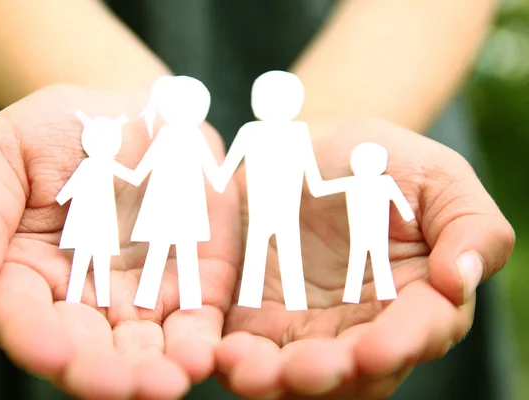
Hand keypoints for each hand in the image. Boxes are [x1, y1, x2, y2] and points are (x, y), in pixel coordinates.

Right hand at [0, 84, 241, 398]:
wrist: (135, 114)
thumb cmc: (59, 130)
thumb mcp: (5, 153)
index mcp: (28, 274)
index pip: (23, 319)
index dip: (33, 339)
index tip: (51, 352)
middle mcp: (84, 299)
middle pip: (87, 350)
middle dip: (102, 374)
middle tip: (122, 388)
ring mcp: (142, 297)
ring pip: (143, 349)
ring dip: (153, 373)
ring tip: (168, 382)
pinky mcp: (193, 285)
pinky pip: (196, 324)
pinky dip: (199, 344)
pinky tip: (203, 357)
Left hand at [216, 119, 514, 398]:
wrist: (311, 152)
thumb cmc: (382, 162)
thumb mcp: (436, 176)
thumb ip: (468, 225)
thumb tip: (461, 281)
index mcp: (419, 297)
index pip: (420, 332)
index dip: (401, 344)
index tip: (375, 349)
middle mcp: (368, 326)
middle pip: (357, 373)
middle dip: (330, 375)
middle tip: (302, 369)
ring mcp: (314, 330)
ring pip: (303, 377)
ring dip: (277, 382)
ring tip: (248, 370)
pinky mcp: (265, 322)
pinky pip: (255, 354)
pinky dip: (240, 362)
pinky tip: (224, 354)